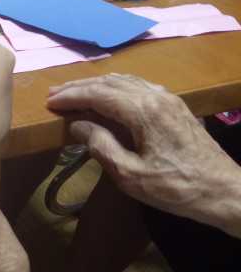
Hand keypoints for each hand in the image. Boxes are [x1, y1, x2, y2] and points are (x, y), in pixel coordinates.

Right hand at [47, 73, 240, 226]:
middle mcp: (155, 96)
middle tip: (55, 93)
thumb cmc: (175, 188)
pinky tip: (109, 95)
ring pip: (125, 81)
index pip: (98, 94)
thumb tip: (78, 125)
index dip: (72, 96)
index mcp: (143, 111)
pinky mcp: (175, 106)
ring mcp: (168, 98)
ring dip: (98, 85)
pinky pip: (139, 86)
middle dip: (80, 86)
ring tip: (76, 92)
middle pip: (110, 82)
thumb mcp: (130, 175)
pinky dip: (116, 87)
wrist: (223, 190)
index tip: (49, 101)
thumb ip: (101, 146)